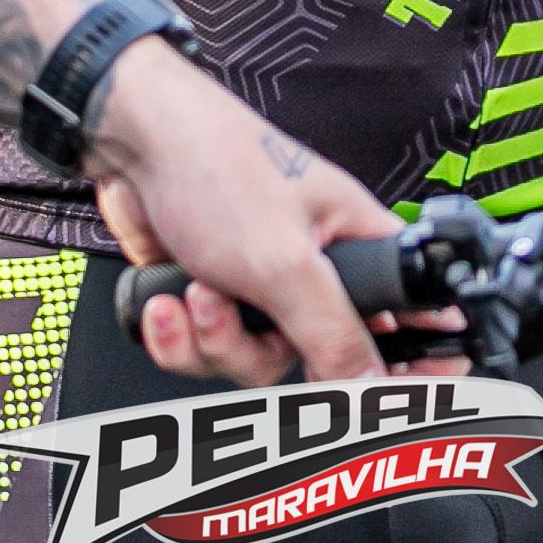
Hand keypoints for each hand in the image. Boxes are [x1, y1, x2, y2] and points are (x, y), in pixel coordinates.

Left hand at [86, 41, 405, 384]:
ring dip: (212, 338)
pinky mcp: (212, 297)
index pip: (411, 319)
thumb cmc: (216, 165)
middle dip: (265, 350)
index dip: (411, 364)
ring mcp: (261, 287)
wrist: (131, 144)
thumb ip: (333, 331)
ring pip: (255, 362)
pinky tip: (165, 300)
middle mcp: (314, 271)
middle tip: (250, 320)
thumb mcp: (284, 260)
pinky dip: (178, 337)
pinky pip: (207, 352)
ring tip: (196, 293)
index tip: (396, 398)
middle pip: (318, 361)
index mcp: (358, 245)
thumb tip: (371, 386)